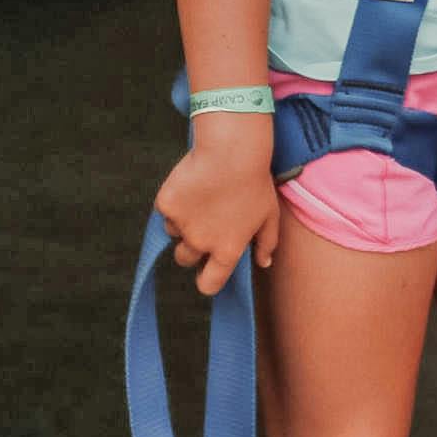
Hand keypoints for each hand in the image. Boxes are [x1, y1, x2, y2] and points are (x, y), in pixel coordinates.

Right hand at [153, 117, 281, 296]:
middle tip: (206, 223)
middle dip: (192, 248)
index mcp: (227, 250)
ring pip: (173, 233)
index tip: (208, 271)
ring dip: (183, 223)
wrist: (232, 152)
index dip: (207, 280)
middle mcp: (200, 243)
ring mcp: (180, 225)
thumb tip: (264, 263)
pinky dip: (175, 202)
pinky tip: (192, 185)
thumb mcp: (270, 215)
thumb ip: (267, 243)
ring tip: (203, 198)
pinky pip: (166, 211)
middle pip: (185, 259)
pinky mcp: (166, 206)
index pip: (209, 284)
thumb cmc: (256, 183)